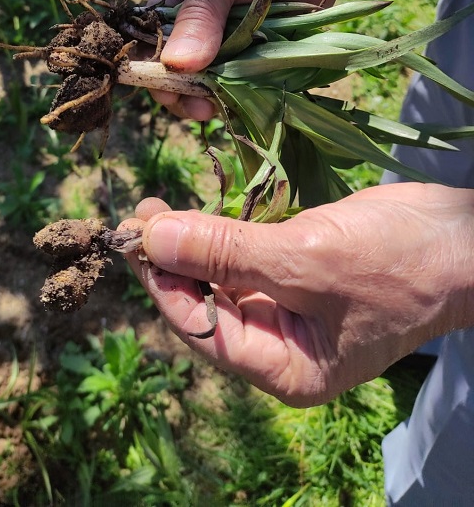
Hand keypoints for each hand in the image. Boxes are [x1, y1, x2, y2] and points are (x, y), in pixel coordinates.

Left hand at [120, 184, 473, 405]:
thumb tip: (152, 237)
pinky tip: (191, 211)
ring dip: (187, 242)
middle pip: (203, 303)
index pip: (202, 329)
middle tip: (139, 214)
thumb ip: (227, 252)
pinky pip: (241, 254)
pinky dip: (216, 233)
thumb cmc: (397, 263)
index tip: (133, 236)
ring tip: (153, 207)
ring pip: (217, 275)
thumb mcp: (308, 259)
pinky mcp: (293, 268)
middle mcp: (279, 343)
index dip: (163, 283)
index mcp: (285, 367)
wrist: (463, 237)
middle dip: (170, 260)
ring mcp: (286, 304)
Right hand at [147, 0, 319, 120]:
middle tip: (197, 102)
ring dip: (208, 101)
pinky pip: (239, 91)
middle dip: (180, 93)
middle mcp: (192, 33)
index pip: (146, 44)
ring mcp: (223, 52)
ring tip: (215, 106)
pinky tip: (242, 100)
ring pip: (204, 90)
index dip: (149, 67)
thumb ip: (199, 16)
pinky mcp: (252, 65)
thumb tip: (178, 64)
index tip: (165, 83)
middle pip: (172, 76)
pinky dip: (238, 100)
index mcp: (172, 6)